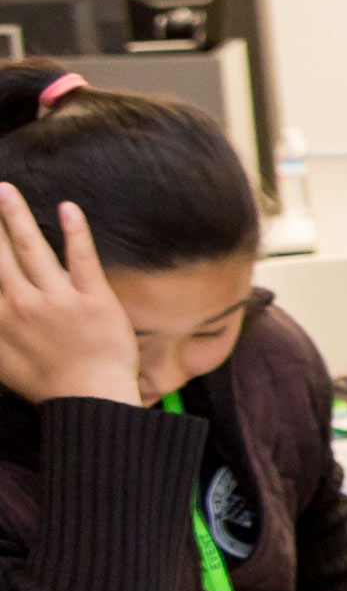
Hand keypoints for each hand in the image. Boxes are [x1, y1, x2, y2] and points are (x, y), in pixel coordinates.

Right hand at [0, 187, 137, 405]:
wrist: (91, 401)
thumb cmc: (46, 383)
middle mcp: (22, 304)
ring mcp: (58, 299)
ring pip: (32, 249)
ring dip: (16, 216)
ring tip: (5, 190)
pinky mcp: (94, 298)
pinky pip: (82, 259)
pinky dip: (75, 233)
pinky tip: (67, 208)